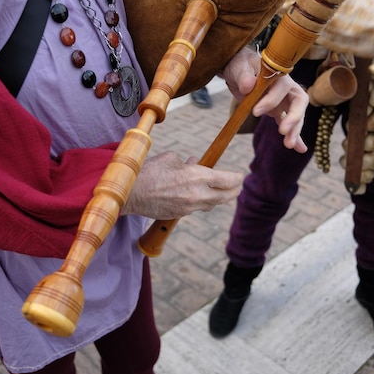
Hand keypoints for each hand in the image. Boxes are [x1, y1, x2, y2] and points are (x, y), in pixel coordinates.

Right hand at [122, 151, 243, 219]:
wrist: (132, 194)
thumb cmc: (149, 172)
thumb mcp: (170, 159)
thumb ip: (187, 162)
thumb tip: (194, 162)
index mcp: (197, 176)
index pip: (228, 180)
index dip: (238, 178)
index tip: (241, 176)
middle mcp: (198, 194)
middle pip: (226, 196)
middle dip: (234, 190)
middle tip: (238, 186)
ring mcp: (190, 207)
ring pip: (213, 204)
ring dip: (218, 197)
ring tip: (220, 191)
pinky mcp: (181, 214)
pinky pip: (198, 208)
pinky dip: (202, 202)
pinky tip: (198, 196)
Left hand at [219, 47, 308, 152]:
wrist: (239, 70)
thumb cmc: (240, 65)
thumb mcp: (238, 67)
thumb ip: (243, 76)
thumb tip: (248, 85)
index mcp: (278, 74)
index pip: (281, 87)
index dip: (271, 100)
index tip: (256, 112)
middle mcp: (286, 87)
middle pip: (299, 102)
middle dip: (293, 117)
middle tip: (282, 131)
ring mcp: (284, 100)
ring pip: (296, 115)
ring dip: (294, 130)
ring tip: (289, 145)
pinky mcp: (279, 110)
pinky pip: (288, 123)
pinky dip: (294, 136)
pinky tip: (299, 148)